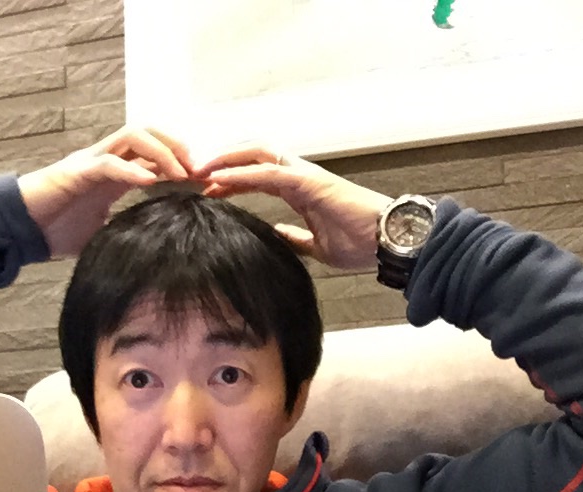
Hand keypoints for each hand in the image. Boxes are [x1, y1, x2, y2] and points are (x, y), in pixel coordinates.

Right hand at [18, 126, 194, 258]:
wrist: (19, 231)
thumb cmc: (55, 231)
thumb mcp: (102, 234)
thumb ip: (125, 231)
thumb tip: (154, 252)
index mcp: (113, 173)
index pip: (152, 153)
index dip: (180, 161)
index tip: (203, 181)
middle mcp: (105, 159)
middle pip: (147, 132)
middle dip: (177, 146)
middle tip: (199, 170)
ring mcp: (90, 162)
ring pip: (132, 135)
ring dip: (161, 151)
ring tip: (180, 173)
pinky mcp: (75, 171)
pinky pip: (109, 163)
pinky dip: (132, 170)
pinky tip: (150, 183)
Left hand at [194, 147, 390, 269]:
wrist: (387, 242)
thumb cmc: (361, 242)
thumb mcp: (317, 246)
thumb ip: (296, 237)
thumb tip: (277, 235)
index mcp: (300, 189)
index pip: (258, 175)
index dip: (231, 179)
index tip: (207, 190)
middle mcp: (300, 175)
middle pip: (253, 156)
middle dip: (223, 161)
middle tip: (195, 174)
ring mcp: (305, 175)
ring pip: (257, 155)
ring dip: (226, 160)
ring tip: (199, 170)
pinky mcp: (310, 181)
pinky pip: (269, 172)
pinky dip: (242, 173)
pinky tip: (220, 179)